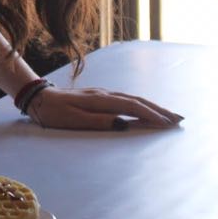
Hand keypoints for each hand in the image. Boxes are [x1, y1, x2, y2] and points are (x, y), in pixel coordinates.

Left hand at [26, 86, 181, 129]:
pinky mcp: (100, 96)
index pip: (131, 106)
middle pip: (137, 100)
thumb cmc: (54, 113)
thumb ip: (98, 122)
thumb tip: (123, 124)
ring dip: (152, 106)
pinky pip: (126, 99)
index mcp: (100, 100)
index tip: (167, 123)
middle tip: (178, 119)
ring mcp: (103, 94)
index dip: (150, 114)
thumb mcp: (73, 121)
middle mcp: (105, 94)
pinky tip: (146, 109)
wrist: (39, 98)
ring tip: (168, 115)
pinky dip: (141, 104)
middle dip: (159, 109)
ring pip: (133, 98)